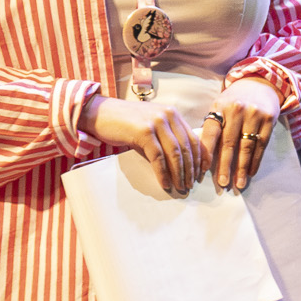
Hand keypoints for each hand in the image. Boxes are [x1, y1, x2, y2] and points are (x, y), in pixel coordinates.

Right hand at [84, 92, 207, 195]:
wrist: (99, 113)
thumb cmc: (125, 123)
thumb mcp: (151, 126)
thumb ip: (166, 138)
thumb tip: (181, 164)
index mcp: (173, 114)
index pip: (193, 138)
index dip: (199, 158)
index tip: (200, 174)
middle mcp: (168, 115)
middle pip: (186, 147)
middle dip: (190, 169)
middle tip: (191, 185)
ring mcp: (156, 122)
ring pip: (174, 153)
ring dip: (179, 174)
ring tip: (180, 187)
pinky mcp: (144, 131)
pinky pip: (158, 157)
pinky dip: (162, 173)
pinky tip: (165, 183)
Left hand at [197, 79, 279, 192]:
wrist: (260, 83)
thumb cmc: (234, 101)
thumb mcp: (220, 107)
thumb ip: (213, 127)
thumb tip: (202, 156)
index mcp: (220, 107)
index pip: (211, 132)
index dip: (207, 152)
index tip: (202, 170)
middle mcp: (237, 110)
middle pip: (229, 143)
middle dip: (225, 165)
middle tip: (222, 183)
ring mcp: (254, 114)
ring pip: (246, 146)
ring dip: (242, 168)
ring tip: (238, 183)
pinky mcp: (269, 119)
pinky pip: (261, 145)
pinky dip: (256, 161)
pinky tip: (251, 172)